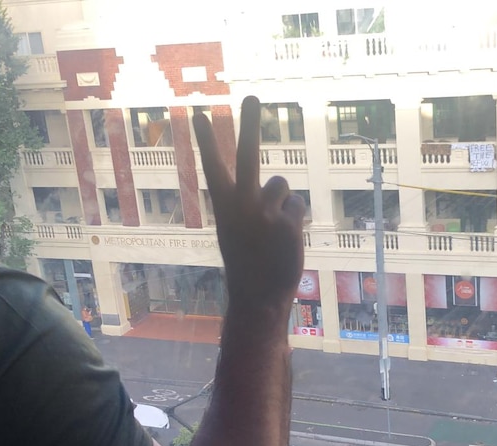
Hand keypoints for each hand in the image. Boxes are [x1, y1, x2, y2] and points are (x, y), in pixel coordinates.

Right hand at [193, 96, 304, 309]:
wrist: (257, 298)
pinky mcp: (288, 223)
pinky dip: (295, 221)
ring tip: (273, 231)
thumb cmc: (247, 262)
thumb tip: (279, 187)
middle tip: (251, 96)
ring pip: (282, 186)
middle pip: (247, 156)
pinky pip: (297, 206)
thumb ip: (251, 204)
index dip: (205, 139)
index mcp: (223, 207)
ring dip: (282, 203)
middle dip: (249, 124)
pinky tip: (285, 242)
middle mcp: (242, 205)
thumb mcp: (237, 230)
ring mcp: (265, 213)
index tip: (198, 112)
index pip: (213, 166)